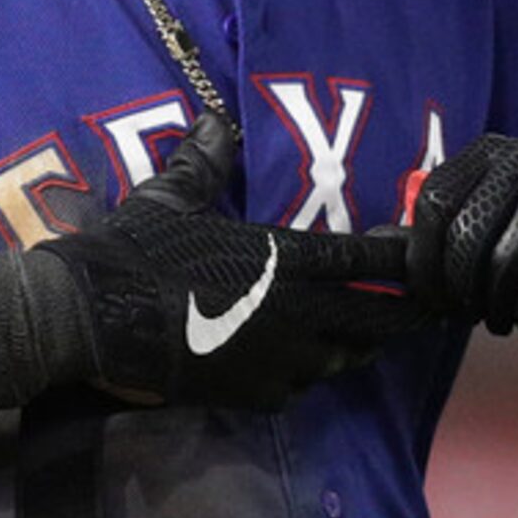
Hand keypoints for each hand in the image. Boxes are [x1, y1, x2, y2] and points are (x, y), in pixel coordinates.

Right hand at [31, 112, 426, 407]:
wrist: (92, 321)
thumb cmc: (132, 252)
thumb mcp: (168, 199)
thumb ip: (203, 165)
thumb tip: (215, 123)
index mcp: (280, 259)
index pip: (362, 259)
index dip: (398, 258)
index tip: (420, 253)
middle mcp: (293, 313)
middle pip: (375, 318)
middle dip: (404, 312)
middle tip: (424, 305)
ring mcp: (278, 360)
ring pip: (344, 356)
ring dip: (359, 342)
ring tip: (369, 331)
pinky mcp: (255, 394)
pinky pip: (303, 385)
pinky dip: (311, 371)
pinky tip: (305, 360)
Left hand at [405, 134, 517, 335]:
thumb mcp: (487, 229)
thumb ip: (433, 235)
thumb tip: (371, 246)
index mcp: (489, 152)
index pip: (432, 203)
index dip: (423, 262)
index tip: (432, 298)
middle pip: (462, 237)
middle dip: (458, 292)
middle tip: (470, 314)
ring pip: (500, 266)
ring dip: (494, 309)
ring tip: (503, 316)